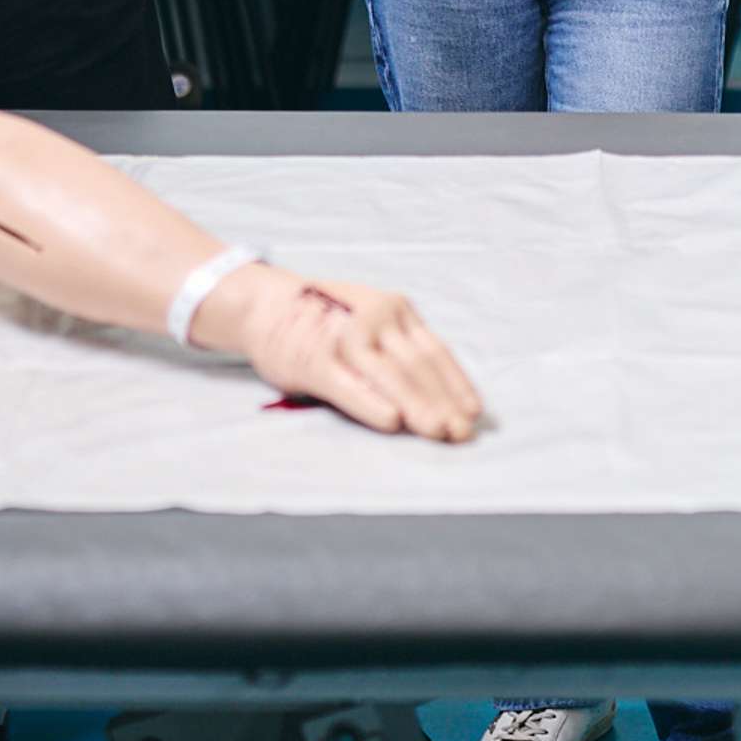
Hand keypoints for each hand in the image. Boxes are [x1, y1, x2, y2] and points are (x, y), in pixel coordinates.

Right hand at [197, 266, 484, 441]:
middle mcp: (377, 315)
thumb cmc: (326, 323)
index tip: (474, 412)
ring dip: (418, 406)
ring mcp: (345, 334)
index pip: (435, 350)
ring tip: (437, 432)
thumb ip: (400, 350)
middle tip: (461, 433)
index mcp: (395, 309)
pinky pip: (350, 385)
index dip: (457, 383)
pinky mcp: (315, 359)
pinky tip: (392, 422)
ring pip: (391, 374)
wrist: (266, 307)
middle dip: (443, 402)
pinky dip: (372, 404)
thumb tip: (441, 396)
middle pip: (418, 365)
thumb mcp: (372, 323)